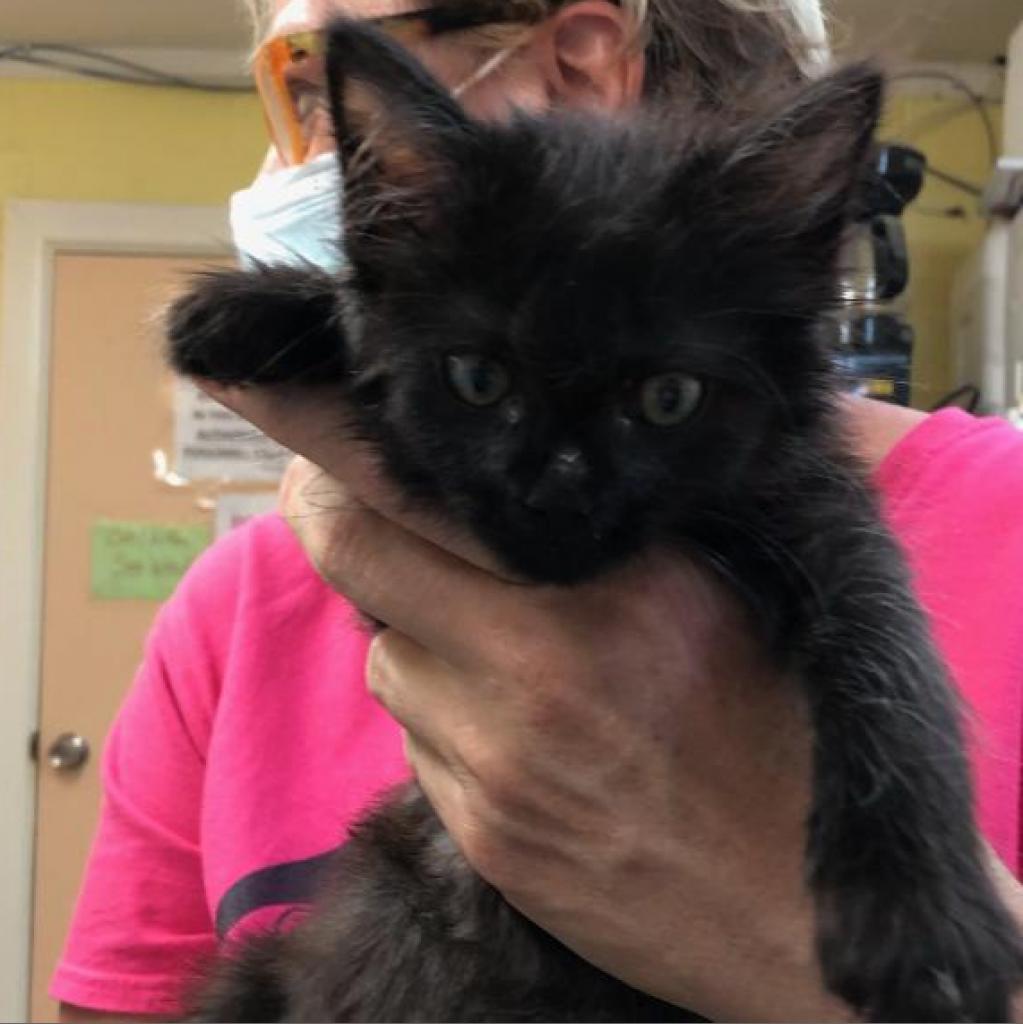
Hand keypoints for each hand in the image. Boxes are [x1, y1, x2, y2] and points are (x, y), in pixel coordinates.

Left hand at [210, 381, 846, 1020]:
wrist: (795, 909)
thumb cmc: (784, 733)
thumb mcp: (729, 592)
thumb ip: (630, 523)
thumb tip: (548, 463)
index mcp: (604, 585)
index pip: (415, 488)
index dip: (322, 435)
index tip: (271, 389)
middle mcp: (531, 666)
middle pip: (354, 554)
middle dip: (330, 512)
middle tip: (342, 492)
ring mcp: (493, 760)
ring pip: (385, 655)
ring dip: (411, 629)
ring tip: (487, 638)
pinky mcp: (479, 835)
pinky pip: (416, 739)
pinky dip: (441, 711)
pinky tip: (511, 723)